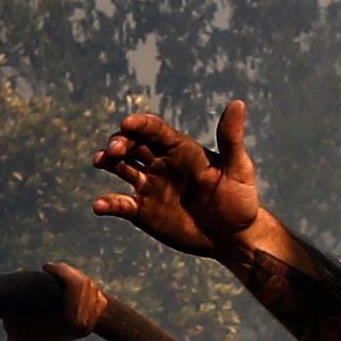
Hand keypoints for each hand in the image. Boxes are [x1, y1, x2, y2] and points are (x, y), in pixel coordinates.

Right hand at [5, 264, 109, 340]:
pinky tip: (70, 283)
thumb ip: (17, 292)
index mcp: (68, 320)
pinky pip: (98, 301)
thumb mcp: (13, 309)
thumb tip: (21, 271)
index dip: (60, 270)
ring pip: (93, 289)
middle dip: (68, 272)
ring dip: (76, 277)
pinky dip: (87, 289)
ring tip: (60, 273)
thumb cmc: (17, 326)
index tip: (45, 267)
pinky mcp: (89, 325)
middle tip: (52, 268)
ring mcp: (88, 326)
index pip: (74, 284)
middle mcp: (82, 325)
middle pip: (86, 284)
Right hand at [92, 99, 267, 263]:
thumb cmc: (240, 201)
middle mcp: (162, 164)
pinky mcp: (144, 212)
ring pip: (121, 167)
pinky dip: (108, 203)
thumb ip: (230, 139)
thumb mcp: (238, 168)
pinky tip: (100, 206)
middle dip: (120, 142)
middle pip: (133, 144)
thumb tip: (238, 103)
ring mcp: (150, 187)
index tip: (127, 123)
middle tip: (113, 150)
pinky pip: (121, 204)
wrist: (233, 237)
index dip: (140, 123)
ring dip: (108, 161)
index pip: (155, 129)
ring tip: (100, 162)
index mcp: (181, 150)